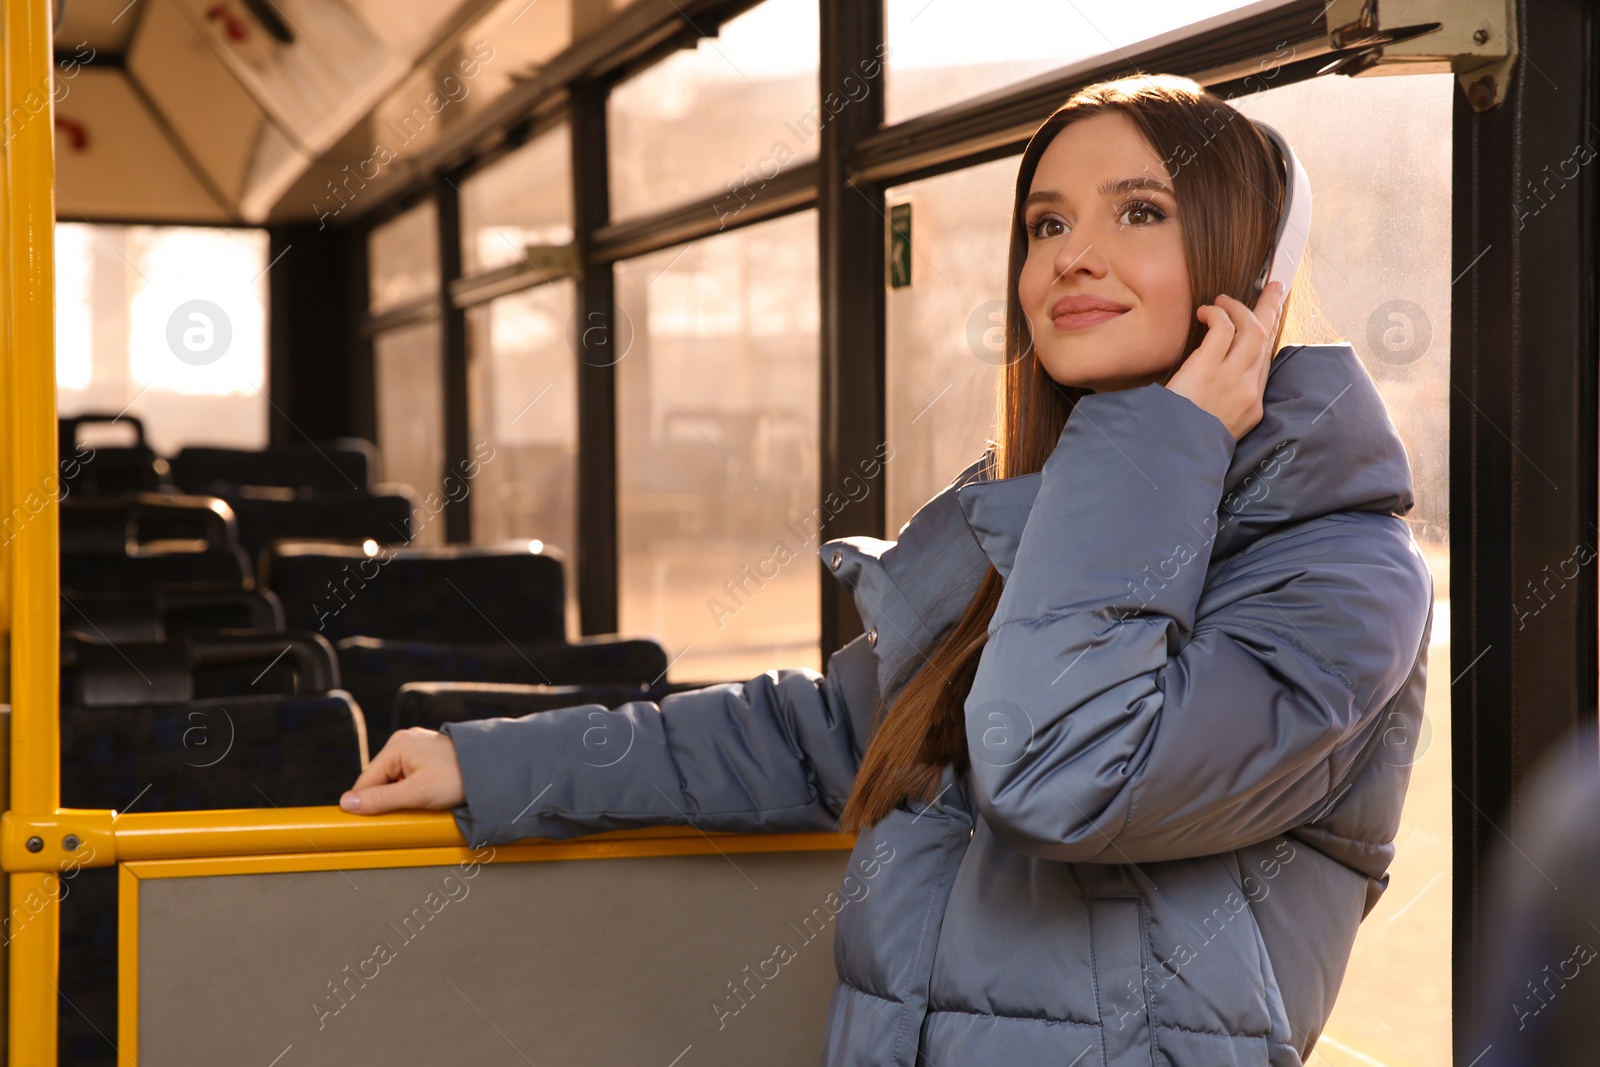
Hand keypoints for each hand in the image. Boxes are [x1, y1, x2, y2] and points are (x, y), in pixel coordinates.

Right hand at [340, 727, 464, 814]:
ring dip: (403, 795)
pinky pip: (411, 775)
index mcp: (396, 745)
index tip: (369, 824)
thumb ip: (380, 800)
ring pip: (396, 779)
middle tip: (407, 812)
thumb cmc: (457, 777)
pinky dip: (415, 788)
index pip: (366, 781)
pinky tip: (430, 795)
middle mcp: (404, 741)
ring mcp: (417, 746)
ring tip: (423, 802)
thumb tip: (346, 803)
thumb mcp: (416, 793)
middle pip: (381, 780)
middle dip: (389, 799)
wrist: (495, 767)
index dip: (367, 804)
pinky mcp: (429, 755)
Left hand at [1164, 281, 1287, 440]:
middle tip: (1274, 287)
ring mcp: (1231, 380)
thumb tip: (1213, 380)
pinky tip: (1205, 312)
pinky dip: (1217, 315)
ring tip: (1222, 300)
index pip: (1265, 361)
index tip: (1269, 317)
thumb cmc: (1183, 442)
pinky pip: (1223, 329)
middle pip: (1266, 340)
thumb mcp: (1214, 427)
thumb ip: (1221, 403)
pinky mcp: (1208, 370)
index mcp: (1251, 406)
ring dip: (1239, 307)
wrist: (1172, 458)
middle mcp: (1247, 391)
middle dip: (1270, 309)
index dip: (1268, 334)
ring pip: (1251, 329)